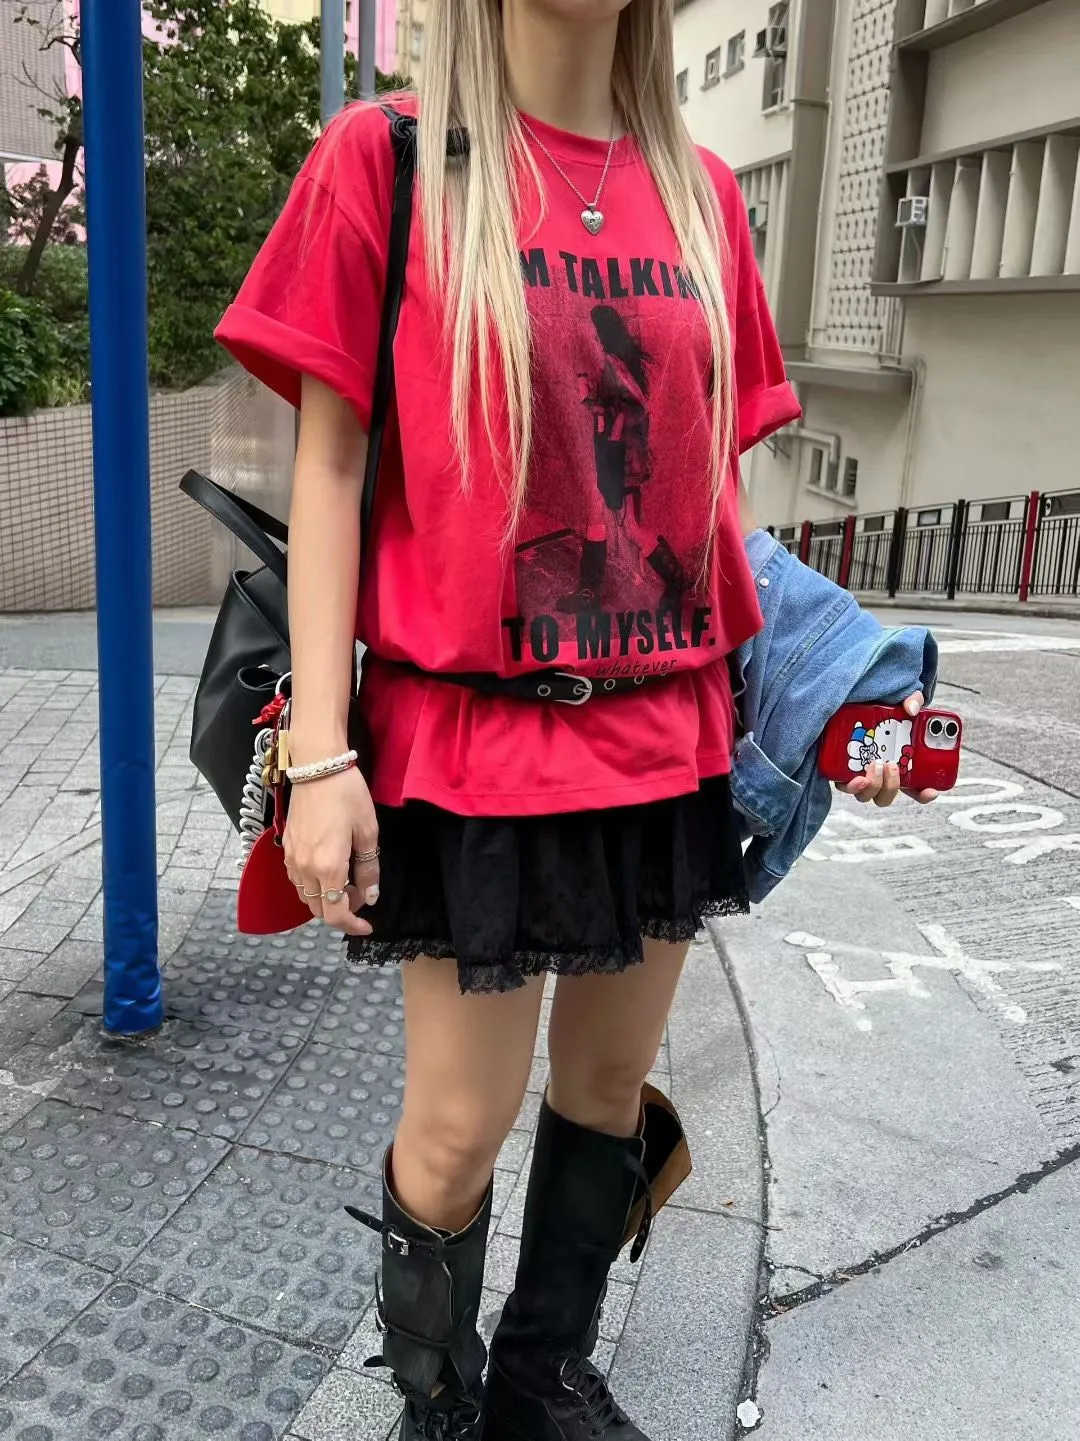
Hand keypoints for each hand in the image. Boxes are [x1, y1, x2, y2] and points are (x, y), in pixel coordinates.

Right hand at [284, 766, 379, 936]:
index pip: (336, 914)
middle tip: (361, 894)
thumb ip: (369, 868)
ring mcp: (293, 858)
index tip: (367, 925)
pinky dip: (312, 886)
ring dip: (325, 900)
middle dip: (341, 912)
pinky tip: (328, 870)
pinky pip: (297, 880)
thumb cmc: (347, 795)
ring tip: (346, 882)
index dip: (352, 926)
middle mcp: (306, 868)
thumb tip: (370, 896)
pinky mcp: (287, 847)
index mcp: (328, 867)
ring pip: (305, 897)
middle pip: (318, 910)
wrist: (317, 766)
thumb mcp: (368, 832)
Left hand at [834, 692, 938, 808]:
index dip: (924, 794)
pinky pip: (844, 786)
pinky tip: (856, 774)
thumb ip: (912, 700)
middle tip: (893, 765)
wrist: (850, 706)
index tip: (931, 791)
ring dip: (874, 785)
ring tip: (875, 763)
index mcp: (897, 765)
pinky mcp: (840, 771)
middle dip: (892, 786)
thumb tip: (912, 709)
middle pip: (886, 796)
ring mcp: (859, 775)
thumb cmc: (878, 710)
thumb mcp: (900, 702)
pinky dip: (851, 785)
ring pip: (867, 795)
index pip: (915, 788)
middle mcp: (878, 775)